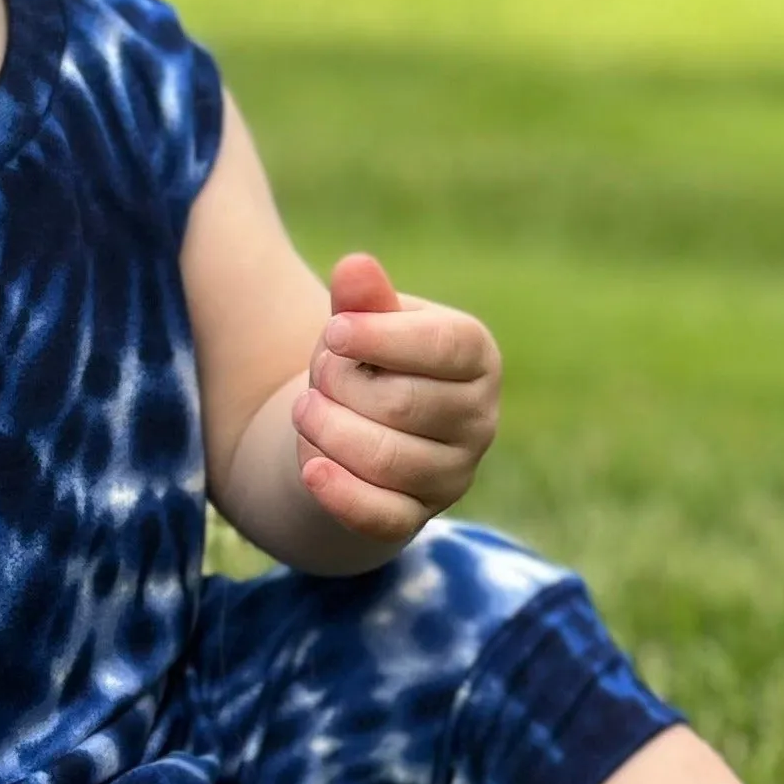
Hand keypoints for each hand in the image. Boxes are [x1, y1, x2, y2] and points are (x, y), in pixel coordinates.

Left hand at [289, 253, 501, 546]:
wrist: (355, 427)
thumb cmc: (367, 362)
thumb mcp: (363, 323)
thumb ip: (362, 300)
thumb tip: (355, 267)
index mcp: (476, 356)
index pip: (445, 347)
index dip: (381, 338)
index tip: (333, 332)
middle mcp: (478, 418)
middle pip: (404, 404)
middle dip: (342, 385)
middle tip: (319, 374)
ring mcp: (453, 473)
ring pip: (387, 459)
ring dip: (328, 430)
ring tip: (305, 410)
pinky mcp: (418, 516)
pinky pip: (384, 516)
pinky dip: (341, 493)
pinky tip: (311, 469)